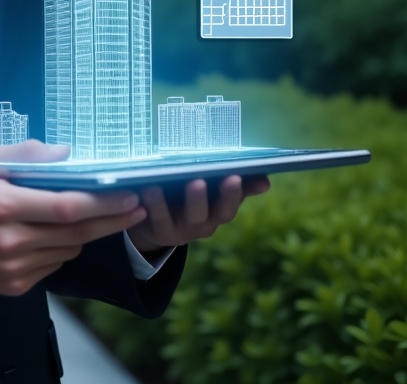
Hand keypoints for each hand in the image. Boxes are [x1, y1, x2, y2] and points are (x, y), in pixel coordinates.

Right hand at [0, 140, 147, 295]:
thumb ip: (23, 154)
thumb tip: (64, 153)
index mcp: (3, 205)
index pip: (67, 206)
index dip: (104, 203)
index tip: (128, 195)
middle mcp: (11, 241)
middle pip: (76, 233)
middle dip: (111, 220)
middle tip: (134, 208)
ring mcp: (13, 268)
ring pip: (68, 250)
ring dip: (84, 233)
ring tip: (92, 216)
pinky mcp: (13, 285)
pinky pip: (53, 266)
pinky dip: (61, 248)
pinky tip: (53, 233)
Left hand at [127, 174, 270, 253]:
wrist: (161, 224)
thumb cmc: (191, 199)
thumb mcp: (215, 193)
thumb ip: (238, 186)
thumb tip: (265, 179)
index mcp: (217, 213)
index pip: (228, 206)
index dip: (233, 194)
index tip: (235, 176)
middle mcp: (201, 225)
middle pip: (202, 214)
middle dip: (200, 198)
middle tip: (197, 180)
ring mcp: (178, 230)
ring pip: (171, 218)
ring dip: (164, 202)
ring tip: (156, 184)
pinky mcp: (158, 230)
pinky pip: (152, 218)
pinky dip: (147, 204)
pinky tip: (141, 189)